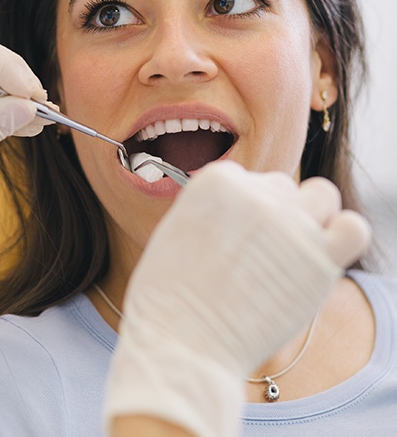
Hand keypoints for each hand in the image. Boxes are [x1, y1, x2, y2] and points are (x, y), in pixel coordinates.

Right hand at [105, 162, 370, 435]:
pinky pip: (354, 229)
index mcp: (217, 180)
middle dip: (273, 215)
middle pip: (282, 188)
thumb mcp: (176, 229)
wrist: (181, 343)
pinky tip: (323, 258)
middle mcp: (256, 193)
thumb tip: (240, 210)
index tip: (234, 239)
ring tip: (293, 252)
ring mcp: (290, 224)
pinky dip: (344, 236)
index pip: (248, 179)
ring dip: (312, 217)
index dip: (242, 211)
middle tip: (258, 256)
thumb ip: (213, 209)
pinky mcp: (321, 259)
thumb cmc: (169, 297)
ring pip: (322, 196)